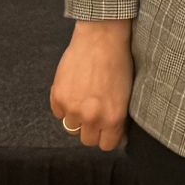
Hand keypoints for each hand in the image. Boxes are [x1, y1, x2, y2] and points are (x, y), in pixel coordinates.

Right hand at [50, 18, 133, 150]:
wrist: (101, 39)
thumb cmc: (119, 62)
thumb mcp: (127, 94)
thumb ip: (118, 117)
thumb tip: (114, 134)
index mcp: (113, 118)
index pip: (106, 146)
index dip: (107, 138)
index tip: (107, 131)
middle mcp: (92, 117)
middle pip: (87, 140)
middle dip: (91, 130)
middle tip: (95, 115)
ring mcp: (72, 107)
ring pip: (71, 128)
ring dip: (76, 119)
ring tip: (84, 102)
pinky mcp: (57, 96)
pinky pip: (58, 112)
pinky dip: (64, 105)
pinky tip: (74, 90)